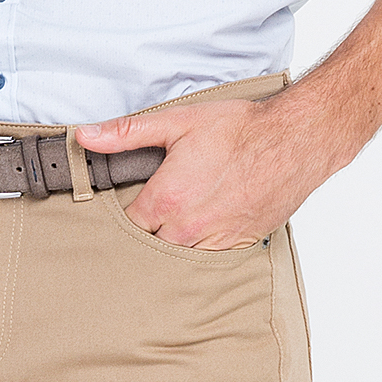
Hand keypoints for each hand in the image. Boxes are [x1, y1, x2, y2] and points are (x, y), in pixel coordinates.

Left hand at [79, 96, 333, 248]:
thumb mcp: (177, 122)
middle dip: (148, 232)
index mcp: (166, 199)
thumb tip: (86, 137)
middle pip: (150, 246)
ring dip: (174, 243)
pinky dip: (203, 247)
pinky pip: (209, 259)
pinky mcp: (239, 244)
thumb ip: (126, 133)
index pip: (127, 225)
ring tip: (178, 222)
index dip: (124, 216)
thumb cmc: (241, 129)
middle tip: (152, 214)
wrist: (295, 140)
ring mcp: (215, 240)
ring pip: (178, 257)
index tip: (129, 205)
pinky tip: (205, 228)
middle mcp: (188, 228)